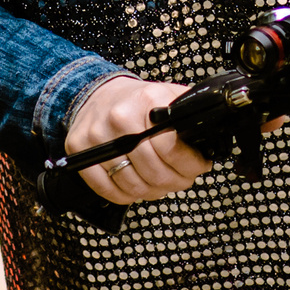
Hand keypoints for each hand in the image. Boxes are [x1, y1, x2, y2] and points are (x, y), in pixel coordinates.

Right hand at [65, 75, 210, 205]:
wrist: (99, 93)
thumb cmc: (138, 101)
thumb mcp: (168, 97)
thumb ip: (189, 116)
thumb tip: (211, 143)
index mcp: (147, 101)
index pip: (171, 147)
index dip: (190, 164)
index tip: (199, 165)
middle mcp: (120, 118)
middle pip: (154, 172)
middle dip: (176, 182)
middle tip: (182, 178)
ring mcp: (97, 136)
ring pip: (133, 186)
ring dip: (153, 192)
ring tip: (161, 183)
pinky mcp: (79, 150)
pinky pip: (107, 190)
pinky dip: (126, 195)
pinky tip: (137, 186)